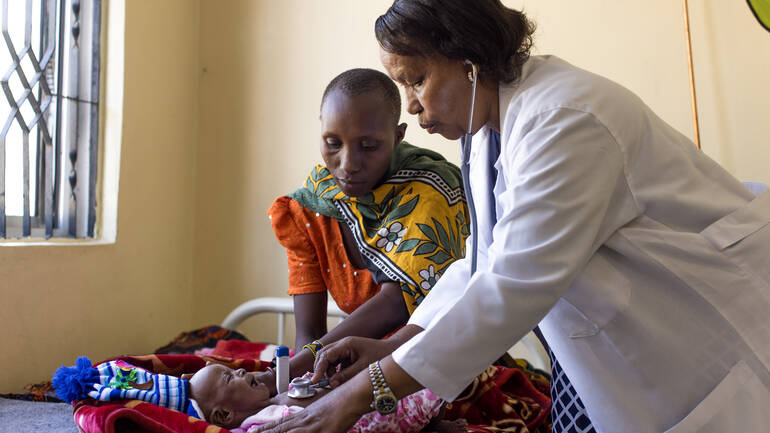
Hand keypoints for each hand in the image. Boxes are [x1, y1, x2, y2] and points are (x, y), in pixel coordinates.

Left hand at [250, 372, 371, 432]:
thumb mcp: (326, 408)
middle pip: (281, 429)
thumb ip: (315, 417)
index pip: (282, 423)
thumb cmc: (344, 399)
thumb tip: (311, 422)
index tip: (252, 431)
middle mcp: (306, 420)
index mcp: (306, 414)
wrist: (355, 392)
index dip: (267, 428)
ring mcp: (314, 426)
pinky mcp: (324, 431)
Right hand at [311, 336, 395, 387]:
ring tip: (334, 382)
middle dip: (321, 368)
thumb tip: (331, 383)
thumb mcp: (363, 368)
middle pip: (324, 355)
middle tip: (321, 382)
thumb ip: (346, 375)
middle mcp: (343, 344)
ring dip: (328, 370)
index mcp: (346, 344)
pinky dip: (336, 371)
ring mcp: (346, 349)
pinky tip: (340, 378)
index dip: (319, 368)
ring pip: (329, 359)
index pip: (326, 355)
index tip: (315, 381)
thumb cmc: (381, 356)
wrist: (393, 350)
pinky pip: (337, 362)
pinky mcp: (349, 354)